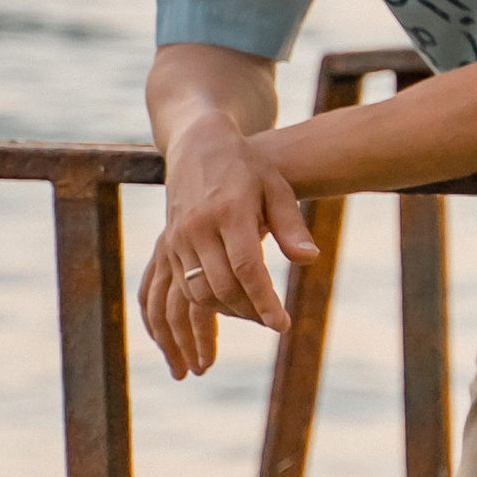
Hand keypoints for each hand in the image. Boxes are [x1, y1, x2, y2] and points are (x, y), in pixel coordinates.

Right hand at [139, 120, 317, 376]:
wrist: (199, 146)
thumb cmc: (248, 169)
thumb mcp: (277, 189)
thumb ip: (292, 226)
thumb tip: (310, 259)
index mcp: (228, 211)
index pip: (247, 267)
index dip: (265, 301)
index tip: (282, 326)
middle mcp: (197, 227)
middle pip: (221, 286)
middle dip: (248, 312)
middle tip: (273, 322)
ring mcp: (176, 239)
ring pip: (195, 294)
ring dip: (219, 319)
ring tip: (245, 327)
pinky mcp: (166, 247)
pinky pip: (172, 291)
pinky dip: (189, 314)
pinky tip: (204, 329)